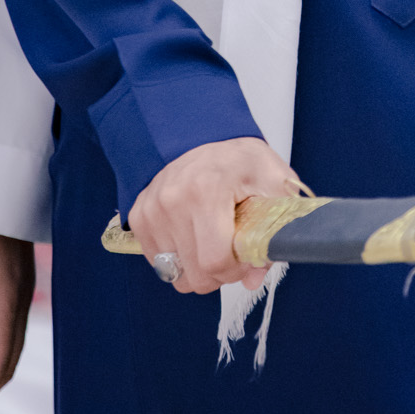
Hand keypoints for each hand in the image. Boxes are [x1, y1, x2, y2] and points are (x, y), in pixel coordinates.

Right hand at [127, 137, 300, 295]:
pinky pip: (158, 261)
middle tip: (231, 250)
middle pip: (194, 274)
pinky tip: (192, 233)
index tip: (245, 257)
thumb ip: (273, 233)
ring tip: (211, 237)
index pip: (215, 261)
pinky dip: (177, 256)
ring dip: (196, 265)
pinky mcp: (139, 215)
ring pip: (174, 272)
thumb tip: (254, 278)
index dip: (235, 270)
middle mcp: (173, 198)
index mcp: (208, 188)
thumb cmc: (243, 162)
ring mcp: (152, 207)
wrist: (208, 135)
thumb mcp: (275, 186)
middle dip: (218, 274)